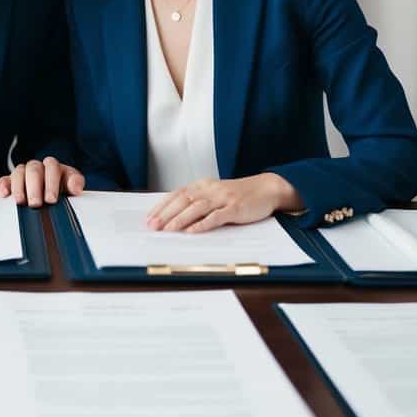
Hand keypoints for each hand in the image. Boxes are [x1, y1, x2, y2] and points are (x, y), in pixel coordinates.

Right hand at [0, 157, 85, 206]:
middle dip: (34, 187)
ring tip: (21, 202)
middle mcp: (38, 167)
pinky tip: (5, 194)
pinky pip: (4, 180)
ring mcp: (23, 174)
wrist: (53, 198)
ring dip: (19, 187)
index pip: (51, 166)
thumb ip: (76, 184)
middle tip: (36, 203)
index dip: (50, 182)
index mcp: (54, 167)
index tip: (51, 199)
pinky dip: (4, 186)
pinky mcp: (11, 182)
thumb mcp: (72, 187)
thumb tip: (76, 187)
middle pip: (33, 169)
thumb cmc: (62, 191)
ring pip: (18, 172)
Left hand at [145, 173, 302, 232]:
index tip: (149, 218)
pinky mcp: (235, 208)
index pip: (177, 194)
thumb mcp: (216, 194)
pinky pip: (217, 216)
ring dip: (180, 219)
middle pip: (184, 200)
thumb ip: (198, 202)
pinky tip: (193, 231)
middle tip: (153, 226)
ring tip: (168, 230)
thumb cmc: (239, 195)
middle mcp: (211, 189)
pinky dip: (203, 224)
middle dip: (166, 214)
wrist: (267, 188)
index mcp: (203, 185)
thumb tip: (175, 217)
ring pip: (197, 207)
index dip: (162, 206)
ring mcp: (223, 198)